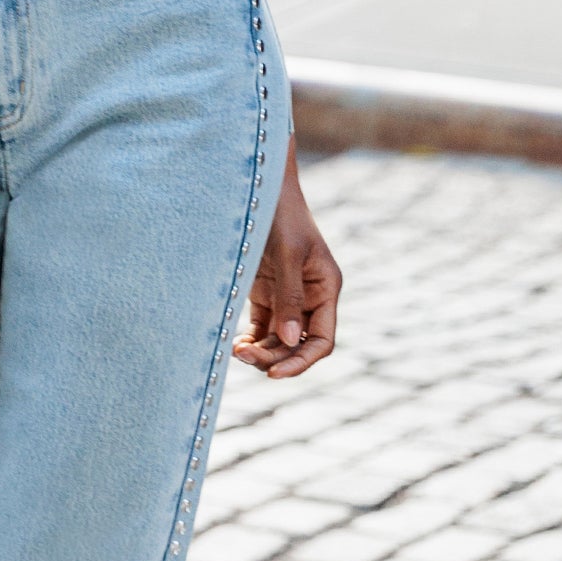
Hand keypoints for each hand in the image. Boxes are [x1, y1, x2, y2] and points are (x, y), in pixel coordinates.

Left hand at [234, 156, 339, 378]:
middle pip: (297, 345)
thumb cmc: (280, 213)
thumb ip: (289, 297)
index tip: (274, 374)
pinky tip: (236, 343)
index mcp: (326, 288)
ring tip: (235, 350)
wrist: (260, 186)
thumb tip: (290, 341)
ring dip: (260, 351)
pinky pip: (262, 327)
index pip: (322, 340)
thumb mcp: (288, 253)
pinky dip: (251, 339)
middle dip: (274, 357)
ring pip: (278, 340)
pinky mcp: (266, 292)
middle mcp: (310, 296)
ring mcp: (287, 296)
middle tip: (242, 357)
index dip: (301, 362)